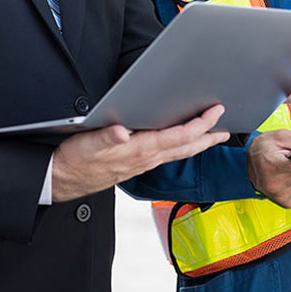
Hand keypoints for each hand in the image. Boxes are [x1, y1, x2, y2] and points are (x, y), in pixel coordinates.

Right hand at [51, 105, 229, 201]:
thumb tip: (122, 132)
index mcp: (140, 150)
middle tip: (227, 127)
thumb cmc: (76, 159)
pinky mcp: (137, 164)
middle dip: (208, 136)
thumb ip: (106, 137)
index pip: (179, 136)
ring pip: (179, 153)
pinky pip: (167, 155)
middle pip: (186, 147)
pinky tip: (182, 143)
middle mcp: (146, 158)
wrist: (63, 179)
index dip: (200, 124)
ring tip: (213, 135)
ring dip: (198, 143)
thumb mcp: (87, 144)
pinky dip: (181, 147)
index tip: (216, 112)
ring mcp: (143, 163)